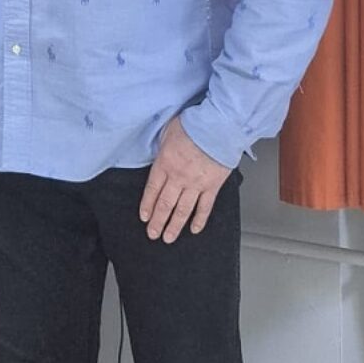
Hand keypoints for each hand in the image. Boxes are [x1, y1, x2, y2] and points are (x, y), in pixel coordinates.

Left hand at [139, 117, 229, 242]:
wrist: (219, 126)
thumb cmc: (194, 124)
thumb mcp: (168, 130)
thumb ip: (162, 145)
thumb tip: (158, 152)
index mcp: (165, 163)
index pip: (152, 190)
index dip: (147, 205)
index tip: (144, 217)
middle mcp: (178, 177)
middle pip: (165, 204)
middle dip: (157, 222)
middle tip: (152, 234)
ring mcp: (196, 184)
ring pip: (182, 210)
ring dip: (174, 226)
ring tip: (168, 238)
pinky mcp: (213, 186)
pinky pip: (204, 208)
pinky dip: (199, 220)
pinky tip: (194, 229)